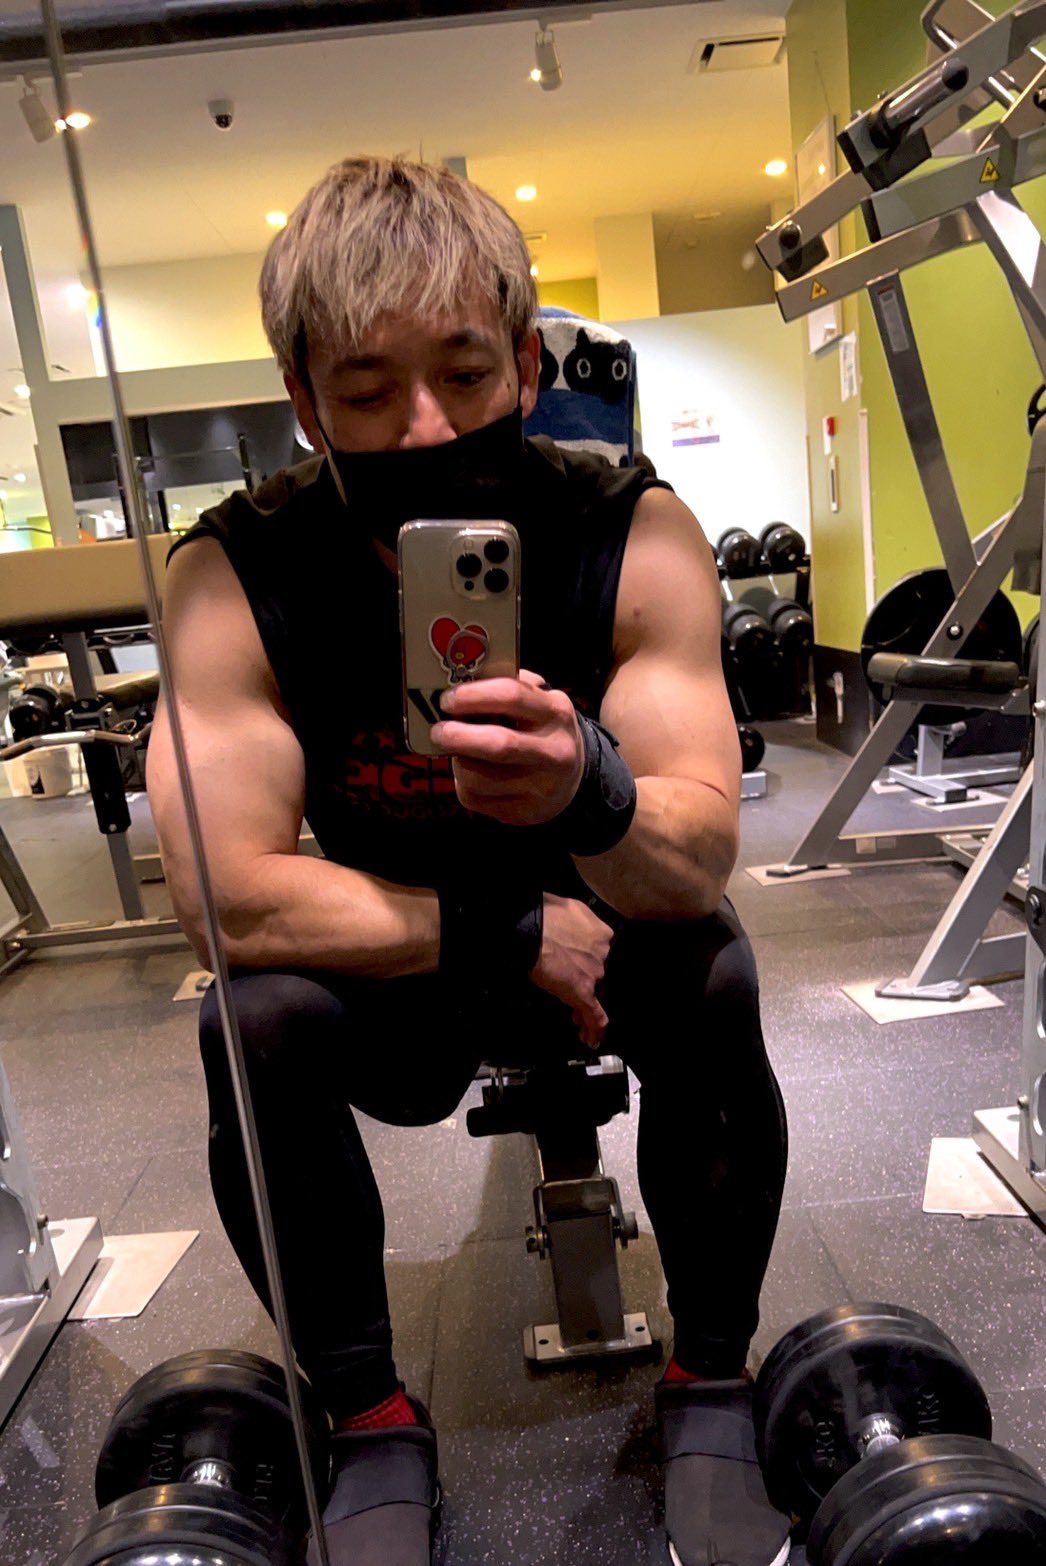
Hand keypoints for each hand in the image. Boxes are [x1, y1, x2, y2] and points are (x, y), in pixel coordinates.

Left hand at [431, 670, 584, 826]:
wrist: (574, 777)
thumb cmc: (543, 729)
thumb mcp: (539, 700)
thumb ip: (508, 687)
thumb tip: (460, 683)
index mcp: (555, 713)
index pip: (511, 696)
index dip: (472, 696)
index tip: (448, 699)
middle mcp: (553, 752)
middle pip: (497, 744)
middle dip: (457, 736)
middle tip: (438, 731)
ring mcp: (541, 787)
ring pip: (478, 777)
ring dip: (458, 762)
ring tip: (460, 752)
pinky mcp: (524, 812)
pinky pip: (475, 798)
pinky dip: (463, 784)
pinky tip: (473, 774)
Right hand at [530, 893, 613, 1049]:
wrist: (531, 928)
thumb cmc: (542, 914)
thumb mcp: (568, 908)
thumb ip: (575, 922)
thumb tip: (567, 926)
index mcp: (602, 932)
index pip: (601, 951)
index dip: (591, 962)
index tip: (582, 967)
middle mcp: (604, 953)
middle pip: (599, 972)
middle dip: (588, 982)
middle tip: (573, 989)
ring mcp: (594, 974)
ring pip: (598, 993)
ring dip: (588, 1006)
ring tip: (579, 1018)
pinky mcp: (582, 992)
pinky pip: (594, 1015)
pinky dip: (594, 1028)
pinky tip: (591, 1039)